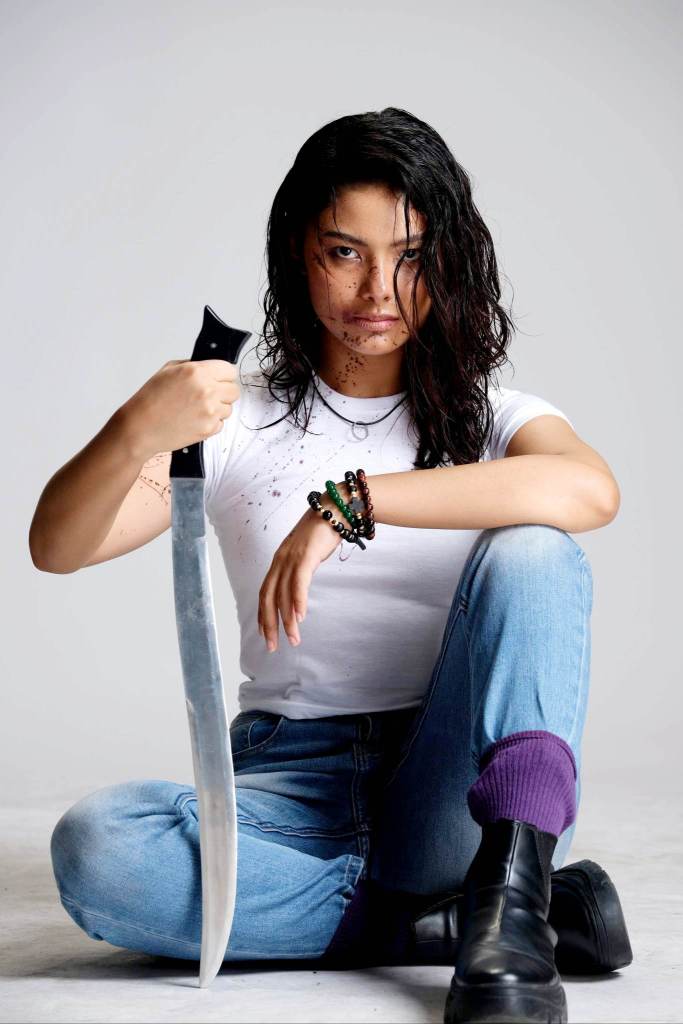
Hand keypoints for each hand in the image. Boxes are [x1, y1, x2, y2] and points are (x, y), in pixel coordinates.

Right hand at [119, 358, 239, 460]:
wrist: (141, 427)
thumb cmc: (150, 399)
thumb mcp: (168, 370)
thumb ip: (193, 366)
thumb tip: (210, 368)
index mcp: (197, 372)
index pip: (230, 370)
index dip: (224, 375)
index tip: (219, 379)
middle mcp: (207, 391)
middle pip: (234, 390)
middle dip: (224, 392)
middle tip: (208, 396)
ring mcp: (210, 411)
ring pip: (229, 408)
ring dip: (218, 409)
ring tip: (197, 409)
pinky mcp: (209, 429)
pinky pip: (221, 424)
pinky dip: (211, 423)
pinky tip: (194, 420)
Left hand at [257, 490, 346, 651]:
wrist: (335, 507)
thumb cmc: (324, 531)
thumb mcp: (308, 554)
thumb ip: (301, 570)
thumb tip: (300, 587)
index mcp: (279, 561)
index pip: (265, 592)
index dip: (263, 614)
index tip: (265, 634)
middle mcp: (281, 560)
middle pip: (268, 597)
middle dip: (269, 624)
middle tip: (272, 647)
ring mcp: (292, 557)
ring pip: (283, 594)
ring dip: (287, 620)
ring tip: (293, 639)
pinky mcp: (305, 555)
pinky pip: (298, 582)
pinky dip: (297, 601)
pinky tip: (300, 617)